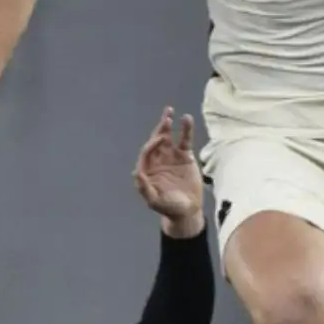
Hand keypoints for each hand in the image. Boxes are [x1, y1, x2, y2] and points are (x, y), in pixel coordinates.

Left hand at [133, 107, 203, 233]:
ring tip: (169, 112)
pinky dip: (186, 130)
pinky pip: (184, 141)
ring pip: (168, 137)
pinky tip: (187, 119)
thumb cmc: (169, 207)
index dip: (152, 145)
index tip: (161, 140)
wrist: (188, 210)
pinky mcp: (185, 156)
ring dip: (167, 125)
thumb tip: (136, 172)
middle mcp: (157, 160)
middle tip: (166, 119)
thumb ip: (144, 188)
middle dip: (158, 129)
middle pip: (155, 140)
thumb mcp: (155, 201)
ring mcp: (171, 157)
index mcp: (147, 169)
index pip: (146, 152)